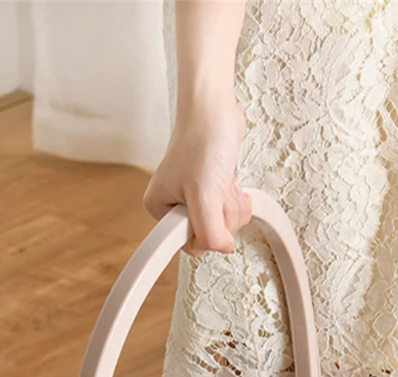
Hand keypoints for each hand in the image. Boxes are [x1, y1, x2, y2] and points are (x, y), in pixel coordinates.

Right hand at [144, 100, 251, 255]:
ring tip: (222, 180)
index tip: (207, 206)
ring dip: (231, 204)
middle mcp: (175, 205)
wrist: (215, 108)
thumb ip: (209, 233)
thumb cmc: (202, 140)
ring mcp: (195, 198)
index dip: (206, 231)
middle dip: (223, 214)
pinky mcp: (212, 190)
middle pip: (210, 234)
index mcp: (161, 209)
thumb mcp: (203, 196)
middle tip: (216, 188)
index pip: (189, 245)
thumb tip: (222, 248)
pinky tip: (229, 180)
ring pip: (223, 224)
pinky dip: (236, 198)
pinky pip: (230, 210)